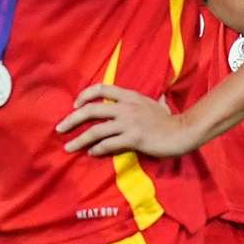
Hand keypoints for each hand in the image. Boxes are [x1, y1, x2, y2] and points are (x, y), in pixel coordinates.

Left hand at [59, 81, 196, 157]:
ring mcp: (129, 123)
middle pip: (91, 110)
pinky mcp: (134, 139)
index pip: (101, 90)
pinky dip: (97, 149)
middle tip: (60, 128)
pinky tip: (91, 153)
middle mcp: (126, 107)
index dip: (85, 95)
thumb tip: (160, 98)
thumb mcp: (157, 104)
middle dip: (72, 120)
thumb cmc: (170, 120)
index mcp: (130, 96)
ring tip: (68, 147)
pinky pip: (109, 144)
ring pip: (96, 131)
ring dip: (79, 140)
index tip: (74, 104)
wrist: (183, 132)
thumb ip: (152, 100)